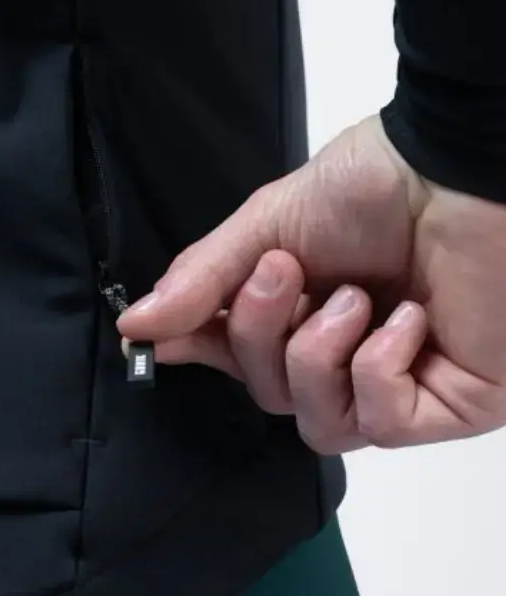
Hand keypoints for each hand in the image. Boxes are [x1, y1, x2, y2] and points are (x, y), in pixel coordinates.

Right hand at [116, 114, 505, 452]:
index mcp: (301, 312)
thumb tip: (132, 325)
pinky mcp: (449, 405)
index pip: (236, 358)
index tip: (157, 340)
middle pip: (270, 397)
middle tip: (284, 274)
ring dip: (318, 357)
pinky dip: (377, 372)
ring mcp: (397, 385)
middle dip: (263, 338)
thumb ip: (202, 280)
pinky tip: (405, 321)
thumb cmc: (376, 185)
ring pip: (320, 426)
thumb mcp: (269, 224)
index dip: (200, 352)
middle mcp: (345, 354)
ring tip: (356, 299)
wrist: (462, 169)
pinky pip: (382, 426)